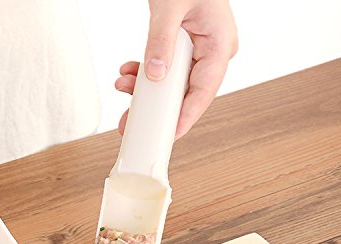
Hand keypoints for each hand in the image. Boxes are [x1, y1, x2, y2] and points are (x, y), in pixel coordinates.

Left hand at [116, 0, 237, 138]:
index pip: (203, 91)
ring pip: (171, 83)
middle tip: (129, 122)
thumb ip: (160, 41)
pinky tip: (128, 71)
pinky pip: (164, 70)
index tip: (170, 134)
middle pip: (184, 92)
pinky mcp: (183, 49)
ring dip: (144, 88)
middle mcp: (212, 53)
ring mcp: (198, 52)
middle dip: (154, 106)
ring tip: (122, 85)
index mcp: (219, 45)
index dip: (186, 116)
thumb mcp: (170, 6)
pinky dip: (144, 72)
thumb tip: (153, 75)